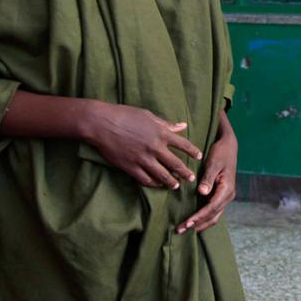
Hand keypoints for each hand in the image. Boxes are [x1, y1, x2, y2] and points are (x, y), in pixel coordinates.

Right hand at [81, 101, 201, 188]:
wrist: (101, 123)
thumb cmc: (124, 115)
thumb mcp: (148, 116)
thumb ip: (167, 124)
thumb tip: (183, 126)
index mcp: (161, 133)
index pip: (183, 145)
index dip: (193, 152)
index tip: (199, 156)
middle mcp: (154, 147)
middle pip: (175, 164)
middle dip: (185, 173)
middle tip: (191, 179)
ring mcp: (142, 159)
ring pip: (162, 175)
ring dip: (171, 182)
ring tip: (176, 186)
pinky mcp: (130, 167)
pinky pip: (145, 179)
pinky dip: (153, 183)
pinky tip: (157, 184)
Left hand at [178, 110, 236, 233]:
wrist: (228, 145)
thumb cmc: (221, 152)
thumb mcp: (213, 163)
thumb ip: (208, 179)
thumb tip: (202, 193)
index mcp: (227, 189)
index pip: (211, 208)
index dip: (199, 217)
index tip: (186, 223)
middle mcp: (228, 196)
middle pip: (213, 216)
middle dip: (197, 225)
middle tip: (180, 230)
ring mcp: (225, 197)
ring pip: (213, 216)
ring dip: (200, 224)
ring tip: (184, 229)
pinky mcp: (220, 195)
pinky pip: (212, 211)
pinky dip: (202, 217)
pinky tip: (192, 220)